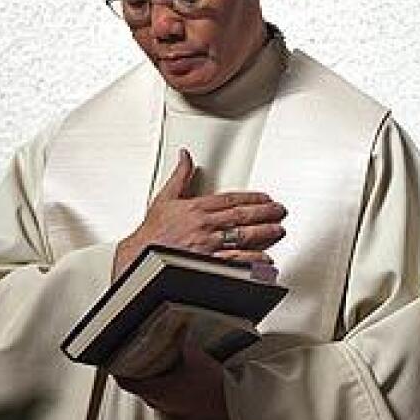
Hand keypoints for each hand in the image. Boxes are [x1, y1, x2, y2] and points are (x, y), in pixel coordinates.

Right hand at [113, 148, 286, 278]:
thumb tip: (185, 156)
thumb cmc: (152, 232)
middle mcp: (204, 225)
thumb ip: (180, 176)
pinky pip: (235, 260)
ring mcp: (207, 245)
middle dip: (265, 213)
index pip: (231, 199)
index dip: (252, 197)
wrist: (139, 257)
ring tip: (279, 230)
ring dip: (264, 232)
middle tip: (279, 211)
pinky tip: (266, 257)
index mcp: (196, 208)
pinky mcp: (207, 263)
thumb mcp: (164, 198)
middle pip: (241, 216)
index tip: (266, 198)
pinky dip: (252, 258)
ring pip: (242, 236)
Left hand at [114, 335, 226, 419]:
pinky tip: (174, 368)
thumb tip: (175, 327)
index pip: (125, 382)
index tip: (114, 356)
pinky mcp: (182, 405)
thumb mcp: (194, 356)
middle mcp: (159, 401)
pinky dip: (163, 380)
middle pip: (137, 385)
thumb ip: (180, 342)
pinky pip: (165, 391)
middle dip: (135, 368)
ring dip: (150, 374)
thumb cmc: (210, 386)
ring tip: (155, 356)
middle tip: (135, 351)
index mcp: (155, 391)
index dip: (117, 368)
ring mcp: (171, 406)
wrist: (230, 404)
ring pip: (151, 388)